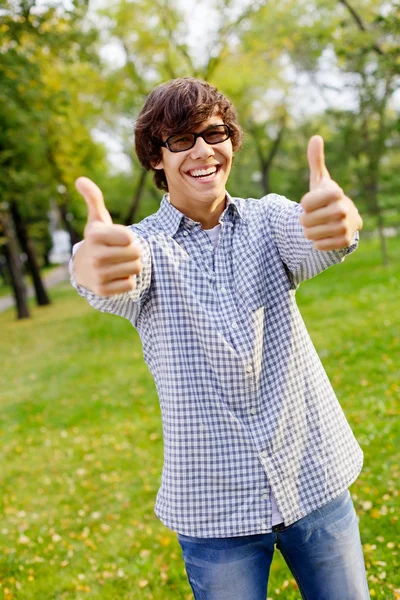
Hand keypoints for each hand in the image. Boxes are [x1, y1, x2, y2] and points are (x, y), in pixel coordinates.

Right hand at [73, 177, 141, 295]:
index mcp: (95, 236)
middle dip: (133, 252)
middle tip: (121, 252)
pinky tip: (115, 276)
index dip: (129, 237)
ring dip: (132, 266)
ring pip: (136, 269)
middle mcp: (95, 255)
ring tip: (119, 263)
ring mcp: (98, 274)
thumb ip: (94, 198)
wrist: (83, 270)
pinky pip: (130, 285)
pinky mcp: (103, 290)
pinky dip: (127, 281)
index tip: (118, 238)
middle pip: (137, 253)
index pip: (130, 237)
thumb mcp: (97, 220)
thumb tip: (80, 179)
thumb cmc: (98, 240)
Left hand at [299, 136, 362, 250]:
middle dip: (304, 220)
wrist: (345, 219)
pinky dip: (317, 243)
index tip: (311, 203)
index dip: (304, 205)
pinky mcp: (345, 241)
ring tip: (317, 226)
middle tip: (313, 217)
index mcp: (336, 193)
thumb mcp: (320, 180)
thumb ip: (316, 161)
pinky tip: (323, 236)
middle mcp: (343, 209)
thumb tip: (316, 137)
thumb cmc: (327, 198)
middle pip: (305, 220)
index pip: (305, 203)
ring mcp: (345, 226)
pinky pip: (319, 245)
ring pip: (310, 234)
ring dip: (309, 232)